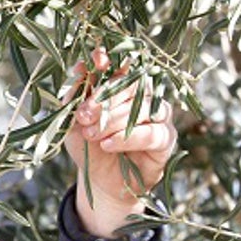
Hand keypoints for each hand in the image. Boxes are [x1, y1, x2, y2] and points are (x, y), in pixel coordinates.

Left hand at [64, 49, 177, 236]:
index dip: (112, 59)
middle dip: (105, 98)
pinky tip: (107, 145)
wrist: (100, 181)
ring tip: (92, 134)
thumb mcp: (74, 122)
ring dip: (113, 120)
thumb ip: (76, 96)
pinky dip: (127, 138)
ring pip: (143, 107)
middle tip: (84, 115)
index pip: (121, 63)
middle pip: (133, 84)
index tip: (97, 62)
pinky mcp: (166, 139)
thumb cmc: (88, 147)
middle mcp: (144, 96)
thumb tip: (79, 68)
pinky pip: (152, 133)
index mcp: (122, 86)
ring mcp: (158, 116)